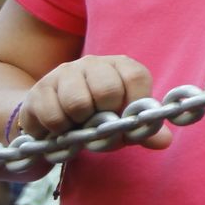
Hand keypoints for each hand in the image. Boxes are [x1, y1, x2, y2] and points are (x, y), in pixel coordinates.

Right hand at [17, 55, 171, 149]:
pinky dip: (58, 132)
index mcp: (120, 65)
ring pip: (78, 104)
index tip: (125, 122)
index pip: (136, 78)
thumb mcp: (121, 122)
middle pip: (107, 90)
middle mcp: (93, 63)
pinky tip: (60, 130)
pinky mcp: (40, 89)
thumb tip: (165, 142)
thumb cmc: (96, 118)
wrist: (50, 116)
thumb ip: (141, 131)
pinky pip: (53, 117)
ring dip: (79, 126)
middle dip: (104, 117)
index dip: (133, 105)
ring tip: (78, 127)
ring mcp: (64, 73)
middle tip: (97, 125)